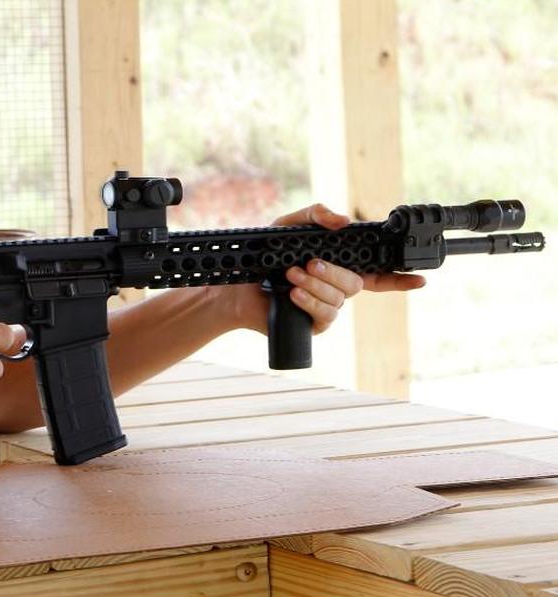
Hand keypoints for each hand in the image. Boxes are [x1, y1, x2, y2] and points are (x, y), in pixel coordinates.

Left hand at [229, 203, 426, 334]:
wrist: (234, 289)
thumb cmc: (262, 258)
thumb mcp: (287, 227)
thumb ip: (315, 214)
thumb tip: (343, 221)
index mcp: (338, 265)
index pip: (376, 272)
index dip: (399, 277)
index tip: (420, 279)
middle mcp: (336, 288)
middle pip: (356, 282)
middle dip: (333, 272)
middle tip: (308, 264)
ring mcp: (327, 307)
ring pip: (339, 298)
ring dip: (315, 285)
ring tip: (289, 276)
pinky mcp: (313, 324)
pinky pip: (324, 315)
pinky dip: (310, 302)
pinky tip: (293, 295)